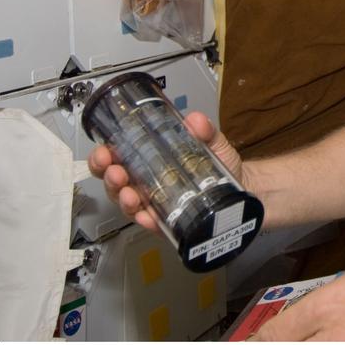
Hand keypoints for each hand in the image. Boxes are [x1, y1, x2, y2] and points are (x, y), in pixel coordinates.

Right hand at [86, 110, 245, 233]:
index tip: (104, 150)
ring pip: (128, 203)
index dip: (104, 154)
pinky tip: (147, 216)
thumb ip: (205, 131)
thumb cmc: (218, 163)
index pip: (117, 155)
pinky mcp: (167, 222)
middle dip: (108, 176)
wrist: (241, 187)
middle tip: (115, 172)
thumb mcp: (213, 142)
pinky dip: (147, 220)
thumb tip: (195, 120)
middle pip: (115, 181)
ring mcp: (154, 202)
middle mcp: (146, 181)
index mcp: (149, 158)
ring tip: (129, 194)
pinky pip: (152, 223)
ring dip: (124, 199)